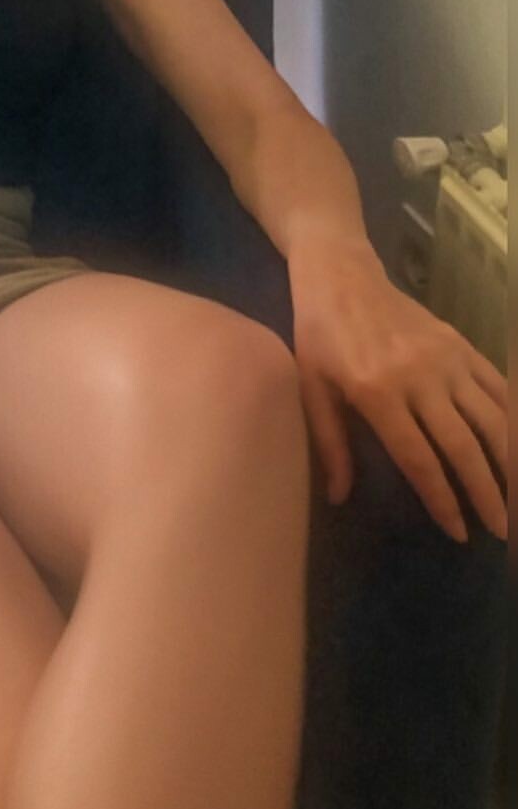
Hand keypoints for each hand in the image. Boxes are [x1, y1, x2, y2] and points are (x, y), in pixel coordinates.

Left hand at [287, 243, 506, 543]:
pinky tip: (516, 445)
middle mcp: (419, 377)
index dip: (441, 499)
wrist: (340, 277)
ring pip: (492, 419)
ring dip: (509, 461)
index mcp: (377, 392)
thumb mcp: (310, 388)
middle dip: (486, 492)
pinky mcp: (461, 344)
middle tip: (500, 530)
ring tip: (516, 497)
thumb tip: (339, 497)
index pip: (418, 458)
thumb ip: (330, 444)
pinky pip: (497, 385)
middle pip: (463, 446)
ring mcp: (446, 359)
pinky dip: (513, 417)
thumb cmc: (317, 335)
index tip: (458, 532)